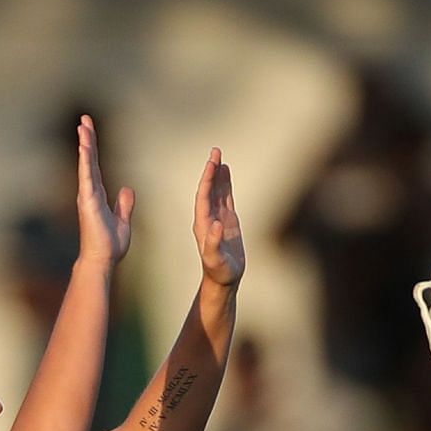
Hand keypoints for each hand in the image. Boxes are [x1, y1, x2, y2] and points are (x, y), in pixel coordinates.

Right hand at [76, 114, 133, 266]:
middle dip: (87, 138)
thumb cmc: (109, 245)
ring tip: (83, 125)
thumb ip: (124, 205)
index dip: (93, 149)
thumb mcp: (123, 221)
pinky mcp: (87, 200)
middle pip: (89, 160)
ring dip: (85, 143)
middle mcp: (90, 192)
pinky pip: (87, 175)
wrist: (102, 260)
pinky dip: (86, 159)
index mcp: (98, 196)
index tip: (90, 132)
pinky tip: (85, 145)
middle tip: (85, 119)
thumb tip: (127, 189)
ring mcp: (87, 195)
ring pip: (86, 163)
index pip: (95, 166)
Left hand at [195, 148, 243, 286]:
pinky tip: (226, 172)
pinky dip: (226, 184)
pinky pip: (226, 197)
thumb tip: (215, 224)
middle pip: (209, 189)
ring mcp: (218, 218)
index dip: (207, 180)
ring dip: (218, 174)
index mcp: (203, 224)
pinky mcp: (227, 221)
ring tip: (220, 156)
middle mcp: (208, 218)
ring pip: (217, 191)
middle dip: (211, 171)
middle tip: (215, 151)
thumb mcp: (214, 259)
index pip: (203, 197)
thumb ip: (212, 243)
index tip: (212, 164)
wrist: (224, 279)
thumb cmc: (219, 271)